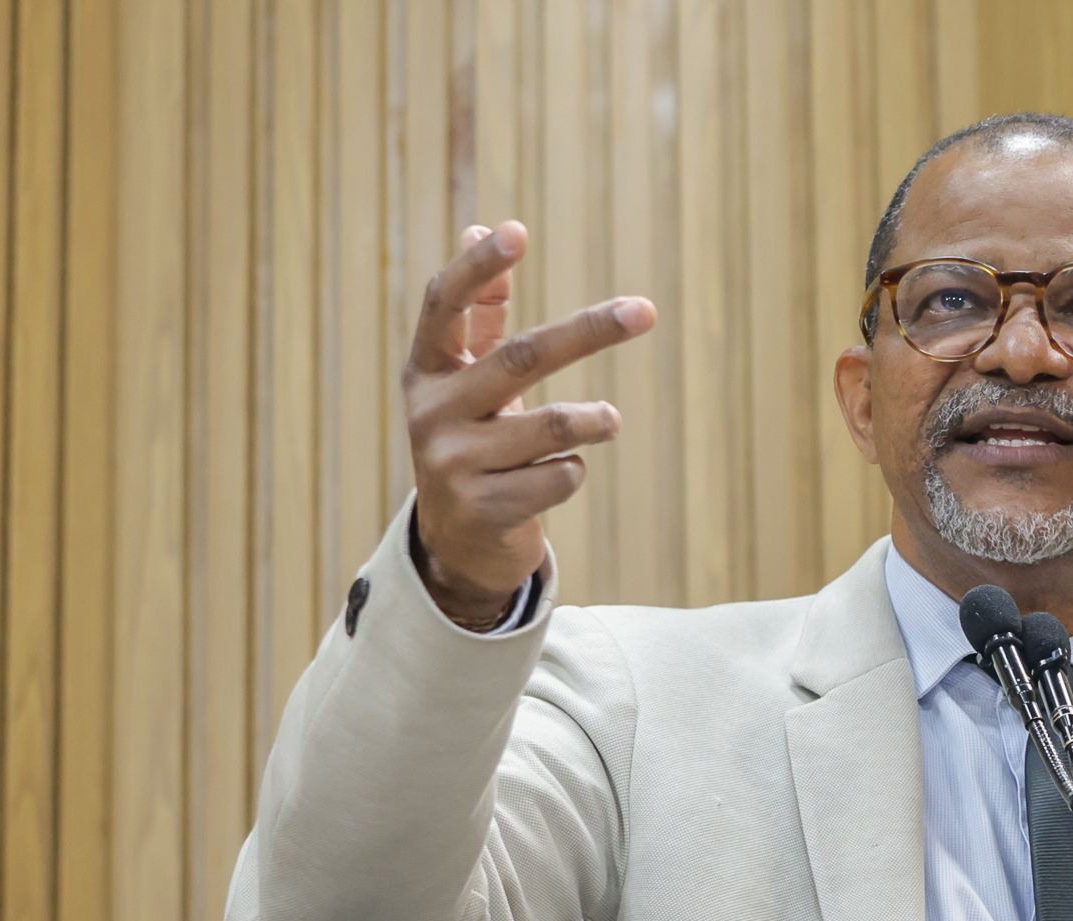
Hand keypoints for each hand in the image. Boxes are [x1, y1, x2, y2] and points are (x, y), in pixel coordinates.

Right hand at [404, 221, 656, 626]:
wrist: (457, 541)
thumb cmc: (473, 440)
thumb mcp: (466, 379)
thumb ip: (480, 313)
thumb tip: (481, 227)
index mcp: (428, 372)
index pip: (445, 306)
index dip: (478, 269)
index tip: (516, 231)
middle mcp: (432, 414)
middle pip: (521, 358)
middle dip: (590, 330)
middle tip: (645, 309)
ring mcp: (454, 465)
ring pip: (550, 427)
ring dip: (594, 419)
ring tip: (610, 418)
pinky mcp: (485, 511)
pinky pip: (559, 477)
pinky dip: (575, 469)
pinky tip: (563, 474)